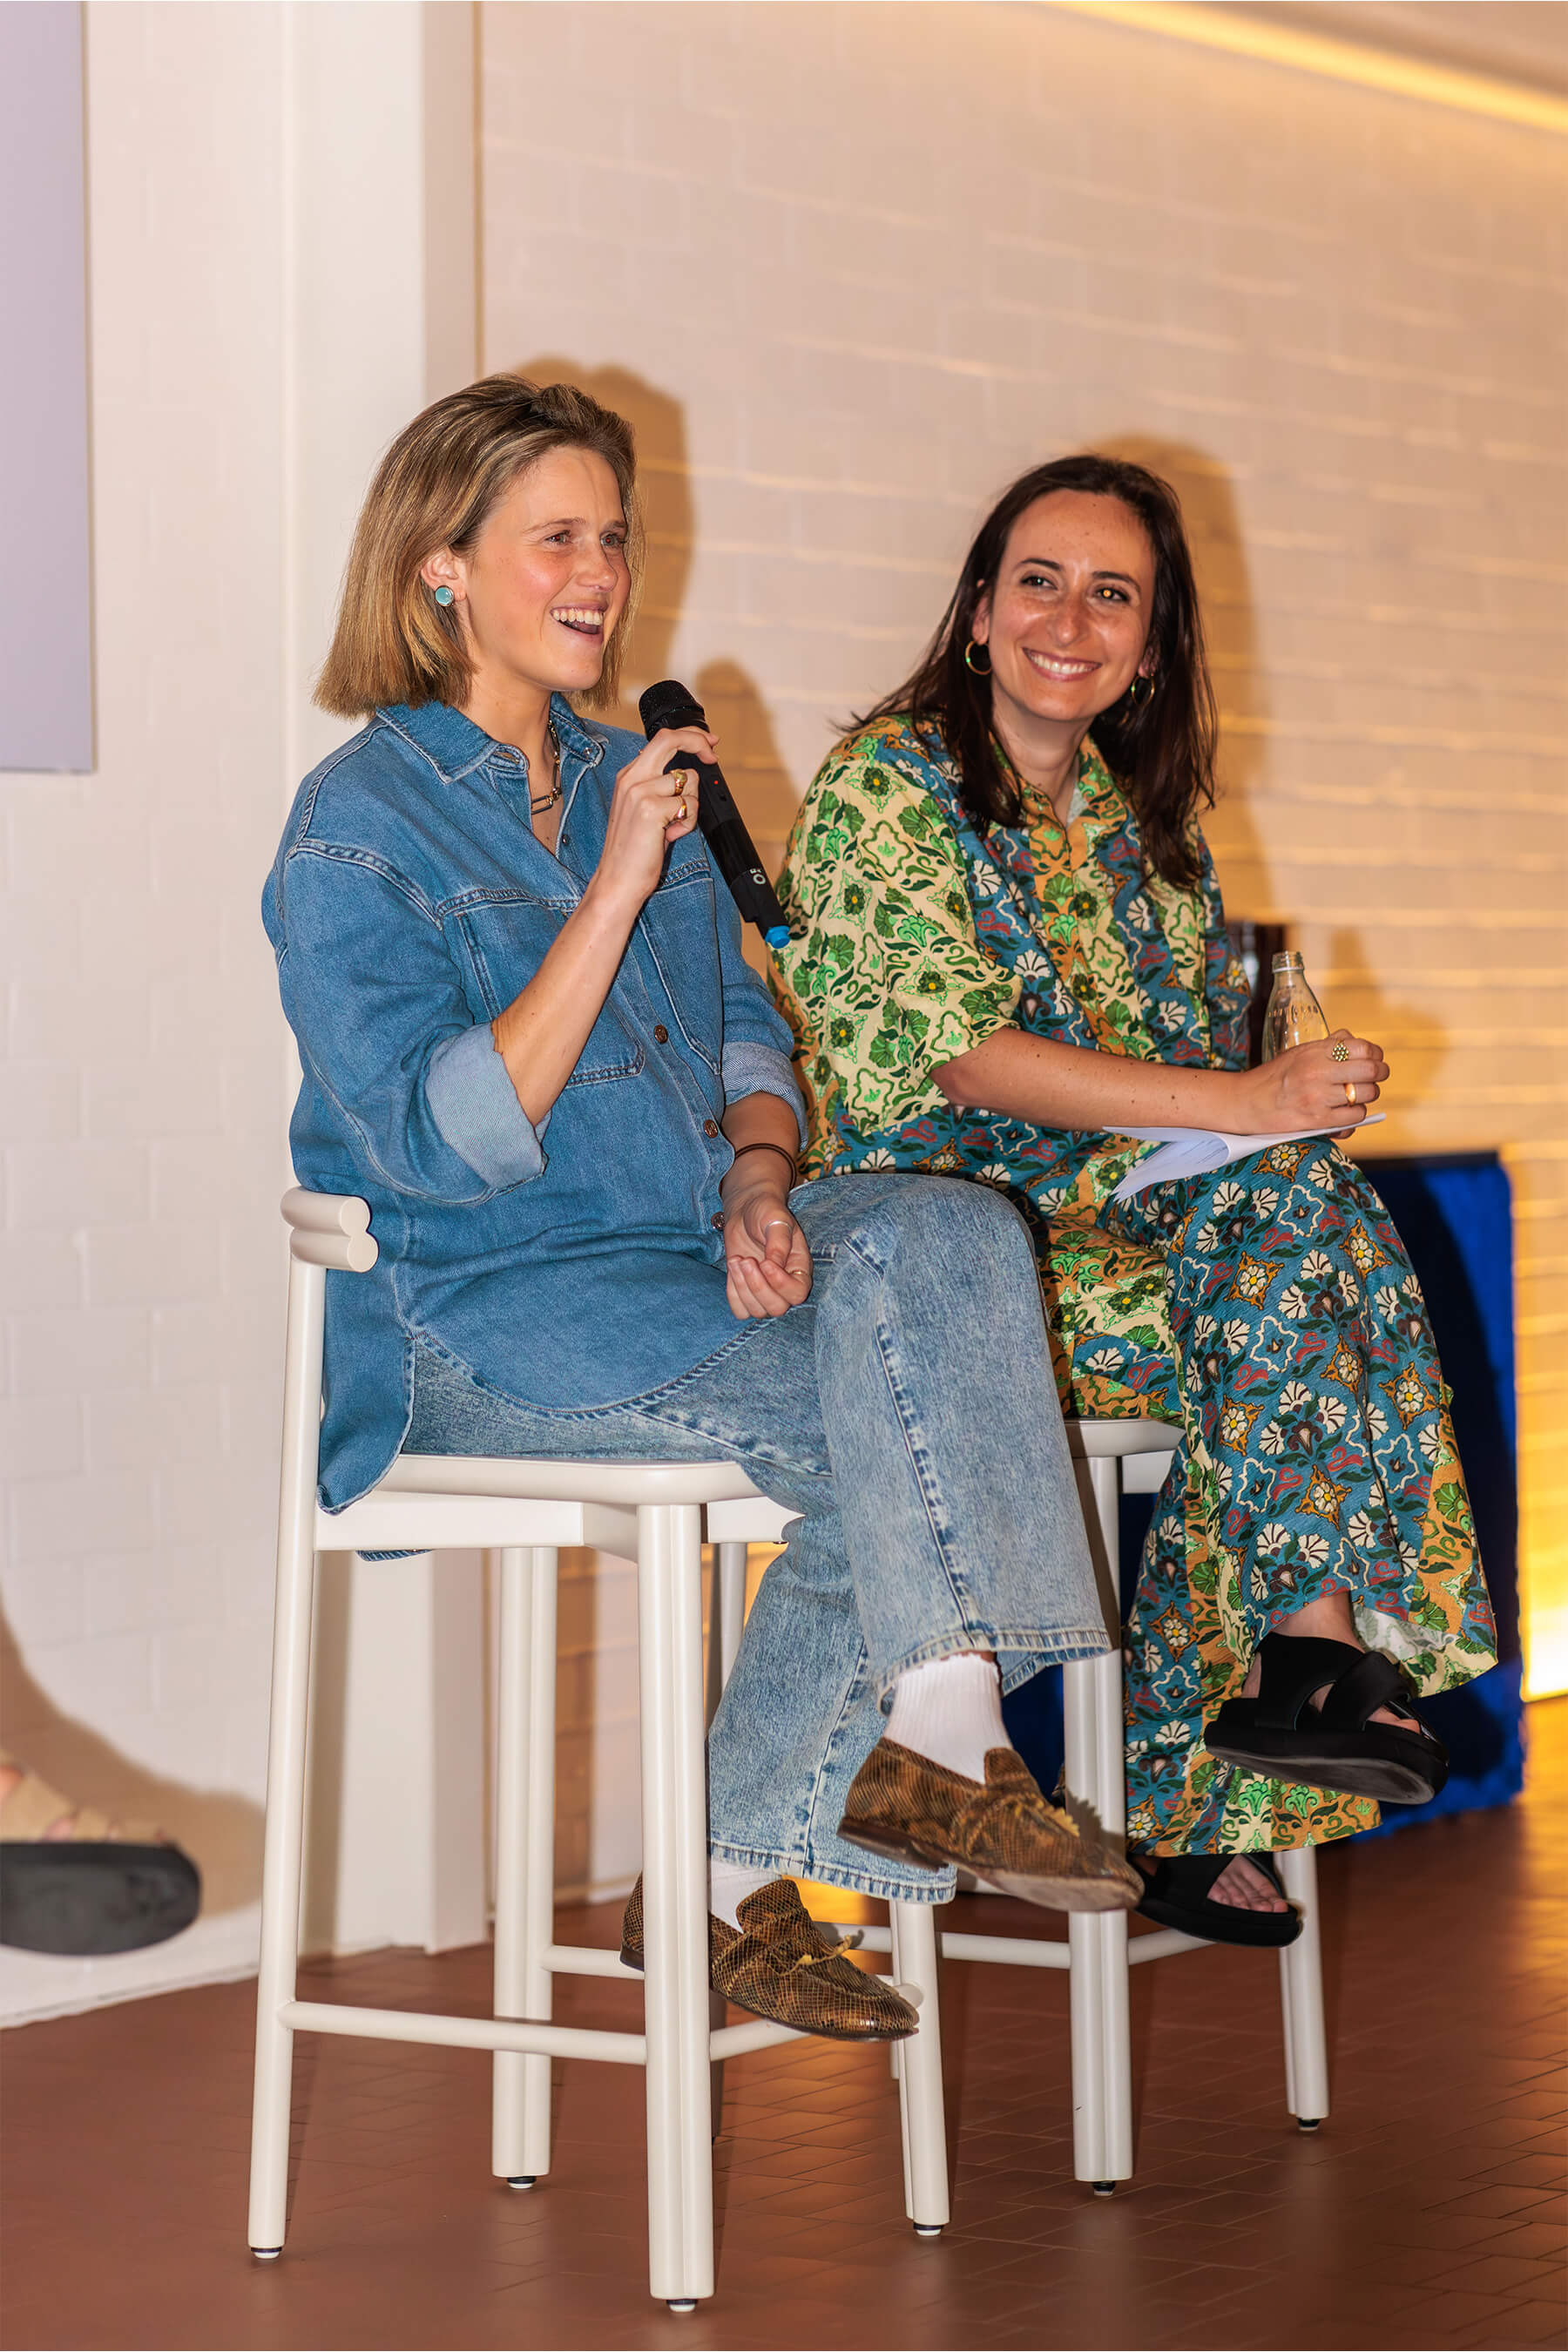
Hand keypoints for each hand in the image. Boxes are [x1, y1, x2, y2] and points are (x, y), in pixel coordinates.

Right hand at [588, 725, 712, 918]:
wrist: (618, 880)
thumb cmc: (633, 851)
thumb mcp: (643, 810)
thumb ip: (659, 787)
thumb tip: (689, 774)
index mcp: (629, 776)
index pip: (661, 740)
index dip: (689, 737)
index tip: (708, 743)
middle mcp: (632, 779)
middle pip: (670, 740)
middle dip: (698, 742)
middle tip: (713, 755)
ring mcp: (640, 792)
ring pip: (688, 780)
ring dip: (691, 805)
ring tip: (671, 826)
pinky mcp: (651, 809)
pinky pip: (690, 805)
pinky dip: (687, 823)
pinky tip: (669, 835)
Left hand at [719, 1171, 812, 1318]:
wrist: (747, 1209)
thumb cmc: (766, 1211)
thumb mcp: (776, 1220)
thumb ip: (778, 1243)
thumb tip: (775, 1266)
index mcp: (799, 1268)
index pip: (798, 1293)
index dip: (780, 1284)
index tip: (765, 1262)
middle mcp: (785, 1284)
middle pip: (778, 1308)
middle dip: (758, 1287)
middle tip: (746, 1260)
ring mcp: (765, 1290)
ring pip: (757, 1311)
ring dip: (742, 1288)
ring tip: (737, 1260)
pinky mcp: (745, 1292)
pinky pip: (740, 1310)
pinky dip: (733, 1294)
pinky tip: (732, 1269)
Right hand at [1234, 1028, 1388, 1135]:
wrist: (1247, 1103)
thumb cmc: (1275, 1076)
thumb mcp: (1299, 1052)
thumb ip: (1329, 1046)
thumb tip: (1359, 1044)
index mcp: (1314, 1051)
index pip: (1363, 1047)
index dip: (1375, 1054)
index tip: (1374, 1059)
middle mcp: (1318, 1072)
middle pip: (1371, 1071)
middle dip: (1380, 1074)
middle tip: (1376, 1076)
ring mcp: (1318, 1097)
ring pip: (1367, 1094)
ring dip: (1367, 1096)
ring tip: (1357, 1095)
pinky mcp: (1318, 1120)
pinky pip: (1355, 1117)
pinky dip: (1355, 1116)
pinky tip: (1345, 1111)